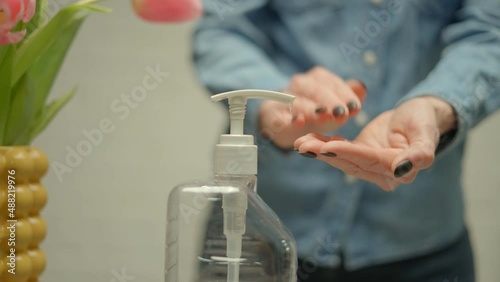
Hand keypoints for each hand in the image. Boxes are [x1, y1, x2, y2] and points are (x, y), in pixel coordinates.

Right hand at [259, 67, 366, 148]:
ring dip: (310, 108)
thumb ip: (348, 97)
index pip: (332, 83)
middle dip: (329, 101)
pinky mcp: (271, 114)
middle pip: (315, 89)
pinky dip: (288, 119)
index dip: (345, 94)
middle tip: (341, 114)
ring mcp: (283, 98)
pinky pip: (278, 115)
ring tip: (322, 116)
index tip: (355, 107)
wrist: (283, 121)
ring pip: (297, 100)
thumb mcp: (334, 105)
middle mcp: (300, 84)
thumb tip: (362, 88)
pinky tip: (298, 121)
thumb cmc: (315, 111)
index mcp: (317, 78)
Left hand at [294, 96, 456, 190]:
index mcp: (400, 171)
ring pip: (342, 159)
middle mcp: (383, 174)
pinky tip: (307, 140)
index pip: (370, 160)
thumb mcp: (426, 134)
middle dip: (326, 153)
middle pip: (351, 162)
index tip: (328, 147)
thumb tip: (402, 170)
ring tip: (300, 143)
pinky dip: (323, 145)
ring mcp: (370, 167)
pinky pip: (340, 151)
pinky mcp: (360, 157)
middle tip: (304, 145)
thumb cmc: (425, 122)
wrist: (419, 116)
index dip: (349, 153)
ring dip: (320, 151)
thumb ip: (419, 155)